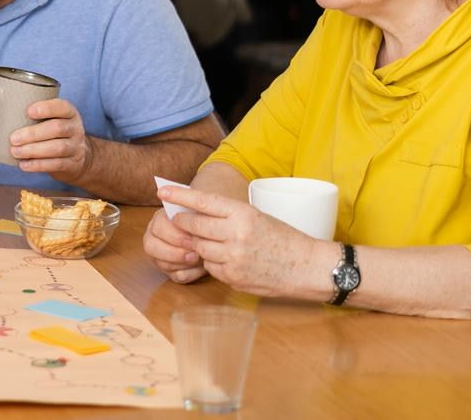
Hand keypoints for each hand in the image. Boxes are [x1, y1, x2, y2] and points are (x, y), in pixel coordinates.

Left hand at [8, 97, 89, 182]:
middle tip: (13, 138)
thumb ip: (33, 116)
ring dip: (33, 150)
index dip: (47, 108)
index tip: (28, 111)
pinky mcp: (72, 164)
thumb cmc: (54, 134)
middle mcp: (75, 128)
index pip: (62, 107)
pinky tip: (24, 165)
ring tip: (15, 152)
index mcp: (69, 113)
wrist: (77, 158)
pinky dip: (38, 165)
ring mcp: (76, 147)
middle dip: (33, 133)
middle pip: (57, 128)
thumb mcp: (51, 120)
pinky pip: (56, 164)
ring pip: (57, 148)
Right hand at [143, 203, 207, 283]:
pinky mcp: (172, 270)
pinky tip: (199, 268)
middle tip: (194, 253)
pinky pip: (174, 276)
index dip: (174, 234)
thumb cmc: (208, 219)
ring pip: (161, 263)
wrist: (218, 235)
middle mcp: (156, 236)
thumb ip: (192, 207)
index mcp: (160, 219)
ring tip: (198, 260)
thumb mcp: (201, 209)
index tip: (192, 237)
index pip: (157, 227)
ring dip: (181, 264)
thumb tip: (183, 206)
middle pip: (151, 247)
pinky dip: (188, 274)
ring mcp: (162, 255)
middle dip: (174, 252)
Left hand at [157, 184, 333, 297]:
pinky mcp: (233, 278)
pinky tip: (225, 258)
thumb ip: (228, 216)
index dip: (180, 196)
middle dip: (184, 223)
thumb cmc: (284, 238)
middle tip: (180, 220)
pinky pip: (210, 267)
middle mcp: (235, 235)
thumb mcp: (257, 217)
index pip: (203, 202)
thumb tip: (195, 212)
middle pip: (194, 227)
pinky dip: (212, 262)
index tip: (162, 191)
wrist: (308, 267)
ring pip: (199, 248)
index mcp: (243, 214)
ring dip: (199, 244)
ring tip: (212, 241)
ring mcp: (233, 258)